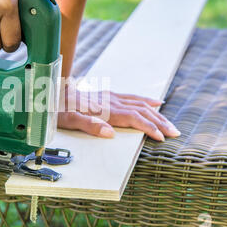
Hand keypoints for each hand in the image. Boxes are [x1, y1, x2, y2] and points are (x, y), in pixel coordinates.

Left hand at [58, 87, 180, 140]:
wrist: (50, 89)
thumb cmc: (56, 108)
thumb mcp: (67, 120)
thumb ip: (88, 125)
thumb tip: (111, 134)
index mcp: (104, 109)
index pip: (133, 118)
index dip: (149, 127)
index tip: (162, 138)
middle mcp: (111, 101)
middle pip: (142, 110)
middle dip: (160, 122)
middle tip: (176, 132)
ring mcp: (110, 97)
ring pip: (140, 103)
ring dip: (157, 113)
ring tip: (170, 122)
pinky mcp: (108, 95)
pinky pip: (133, 97)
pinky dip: (147, 101)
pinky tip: (155, 102)